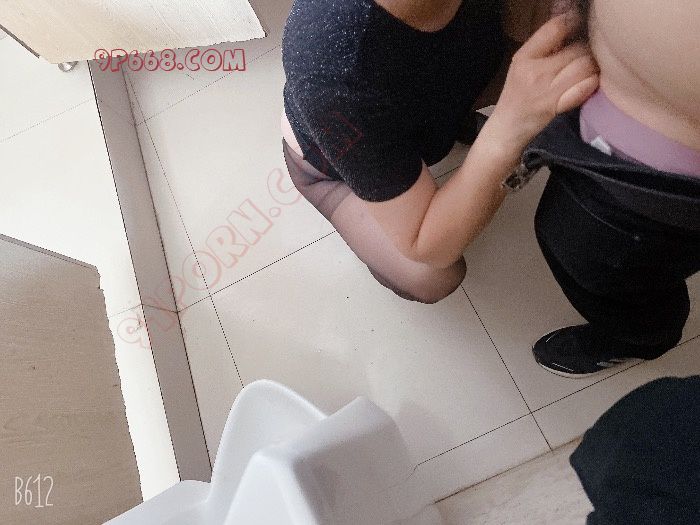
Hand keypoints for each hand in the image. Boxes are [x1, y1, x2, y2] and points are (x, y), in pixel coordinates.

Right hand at [488, 12, 598, 147]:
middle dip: (587, 51)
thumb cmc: (516, 98)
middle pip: (577, 48)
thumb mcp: (522, 67)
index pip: (555, 29)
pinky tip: (588, 84)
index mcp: (525, 57)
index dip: (573, 23)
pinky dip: (591, 83)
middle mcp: (535, 71)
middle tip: (587, 57)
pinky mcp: (557, 106)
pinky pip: (586, 87)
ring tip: (588, 72)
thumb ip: (544, 48)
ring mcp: (546, 90)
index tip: (580, 25)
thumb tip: (570, 27)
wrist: (505, 131)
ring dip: (592, 67)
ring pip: (585, 65)